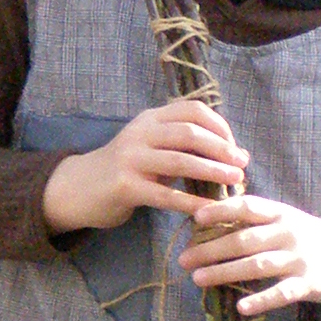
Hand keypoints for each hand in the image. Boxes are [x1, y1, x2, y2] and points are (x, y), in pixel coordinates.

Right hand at [42, 102, 247, 233]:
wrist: (79, 188)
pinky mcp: (125, 187)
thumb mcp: (151, 147)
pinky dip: (191, 202)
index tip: (234, 145)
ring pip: (180, 162)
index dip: (219, 125)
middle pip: (189, 133)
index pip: (192, 110)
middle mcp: (140, 133)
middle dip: (221, 149)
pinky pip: (165, 196)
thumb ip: (184, 146)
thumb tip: (233, 153)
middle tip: (241, 164)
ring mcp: (130, 159)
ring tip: (235, 181)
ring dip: (212, 172)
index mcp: (150, 119)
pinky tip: (208, 209)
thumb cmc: (126, 169)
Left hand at [179, 197, 320, 316]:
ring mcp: (299, 259)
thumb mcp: (285, 219)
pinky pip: (282, 293)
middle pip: (244, 239)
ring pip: (257, 265)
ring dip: (225, 272)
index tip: (196, 219)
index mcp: (280, 214)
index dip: (221, 211)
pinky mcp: (309, 284)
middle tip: (183, 259)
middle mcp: (288, 233)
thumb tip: (208, 218)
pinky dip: (261, 300)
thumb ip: (255, 219)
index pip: (247, 207)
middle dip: (211, 249)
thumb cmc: (308, 236)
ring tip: (198, 279)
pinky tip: (241, 307)